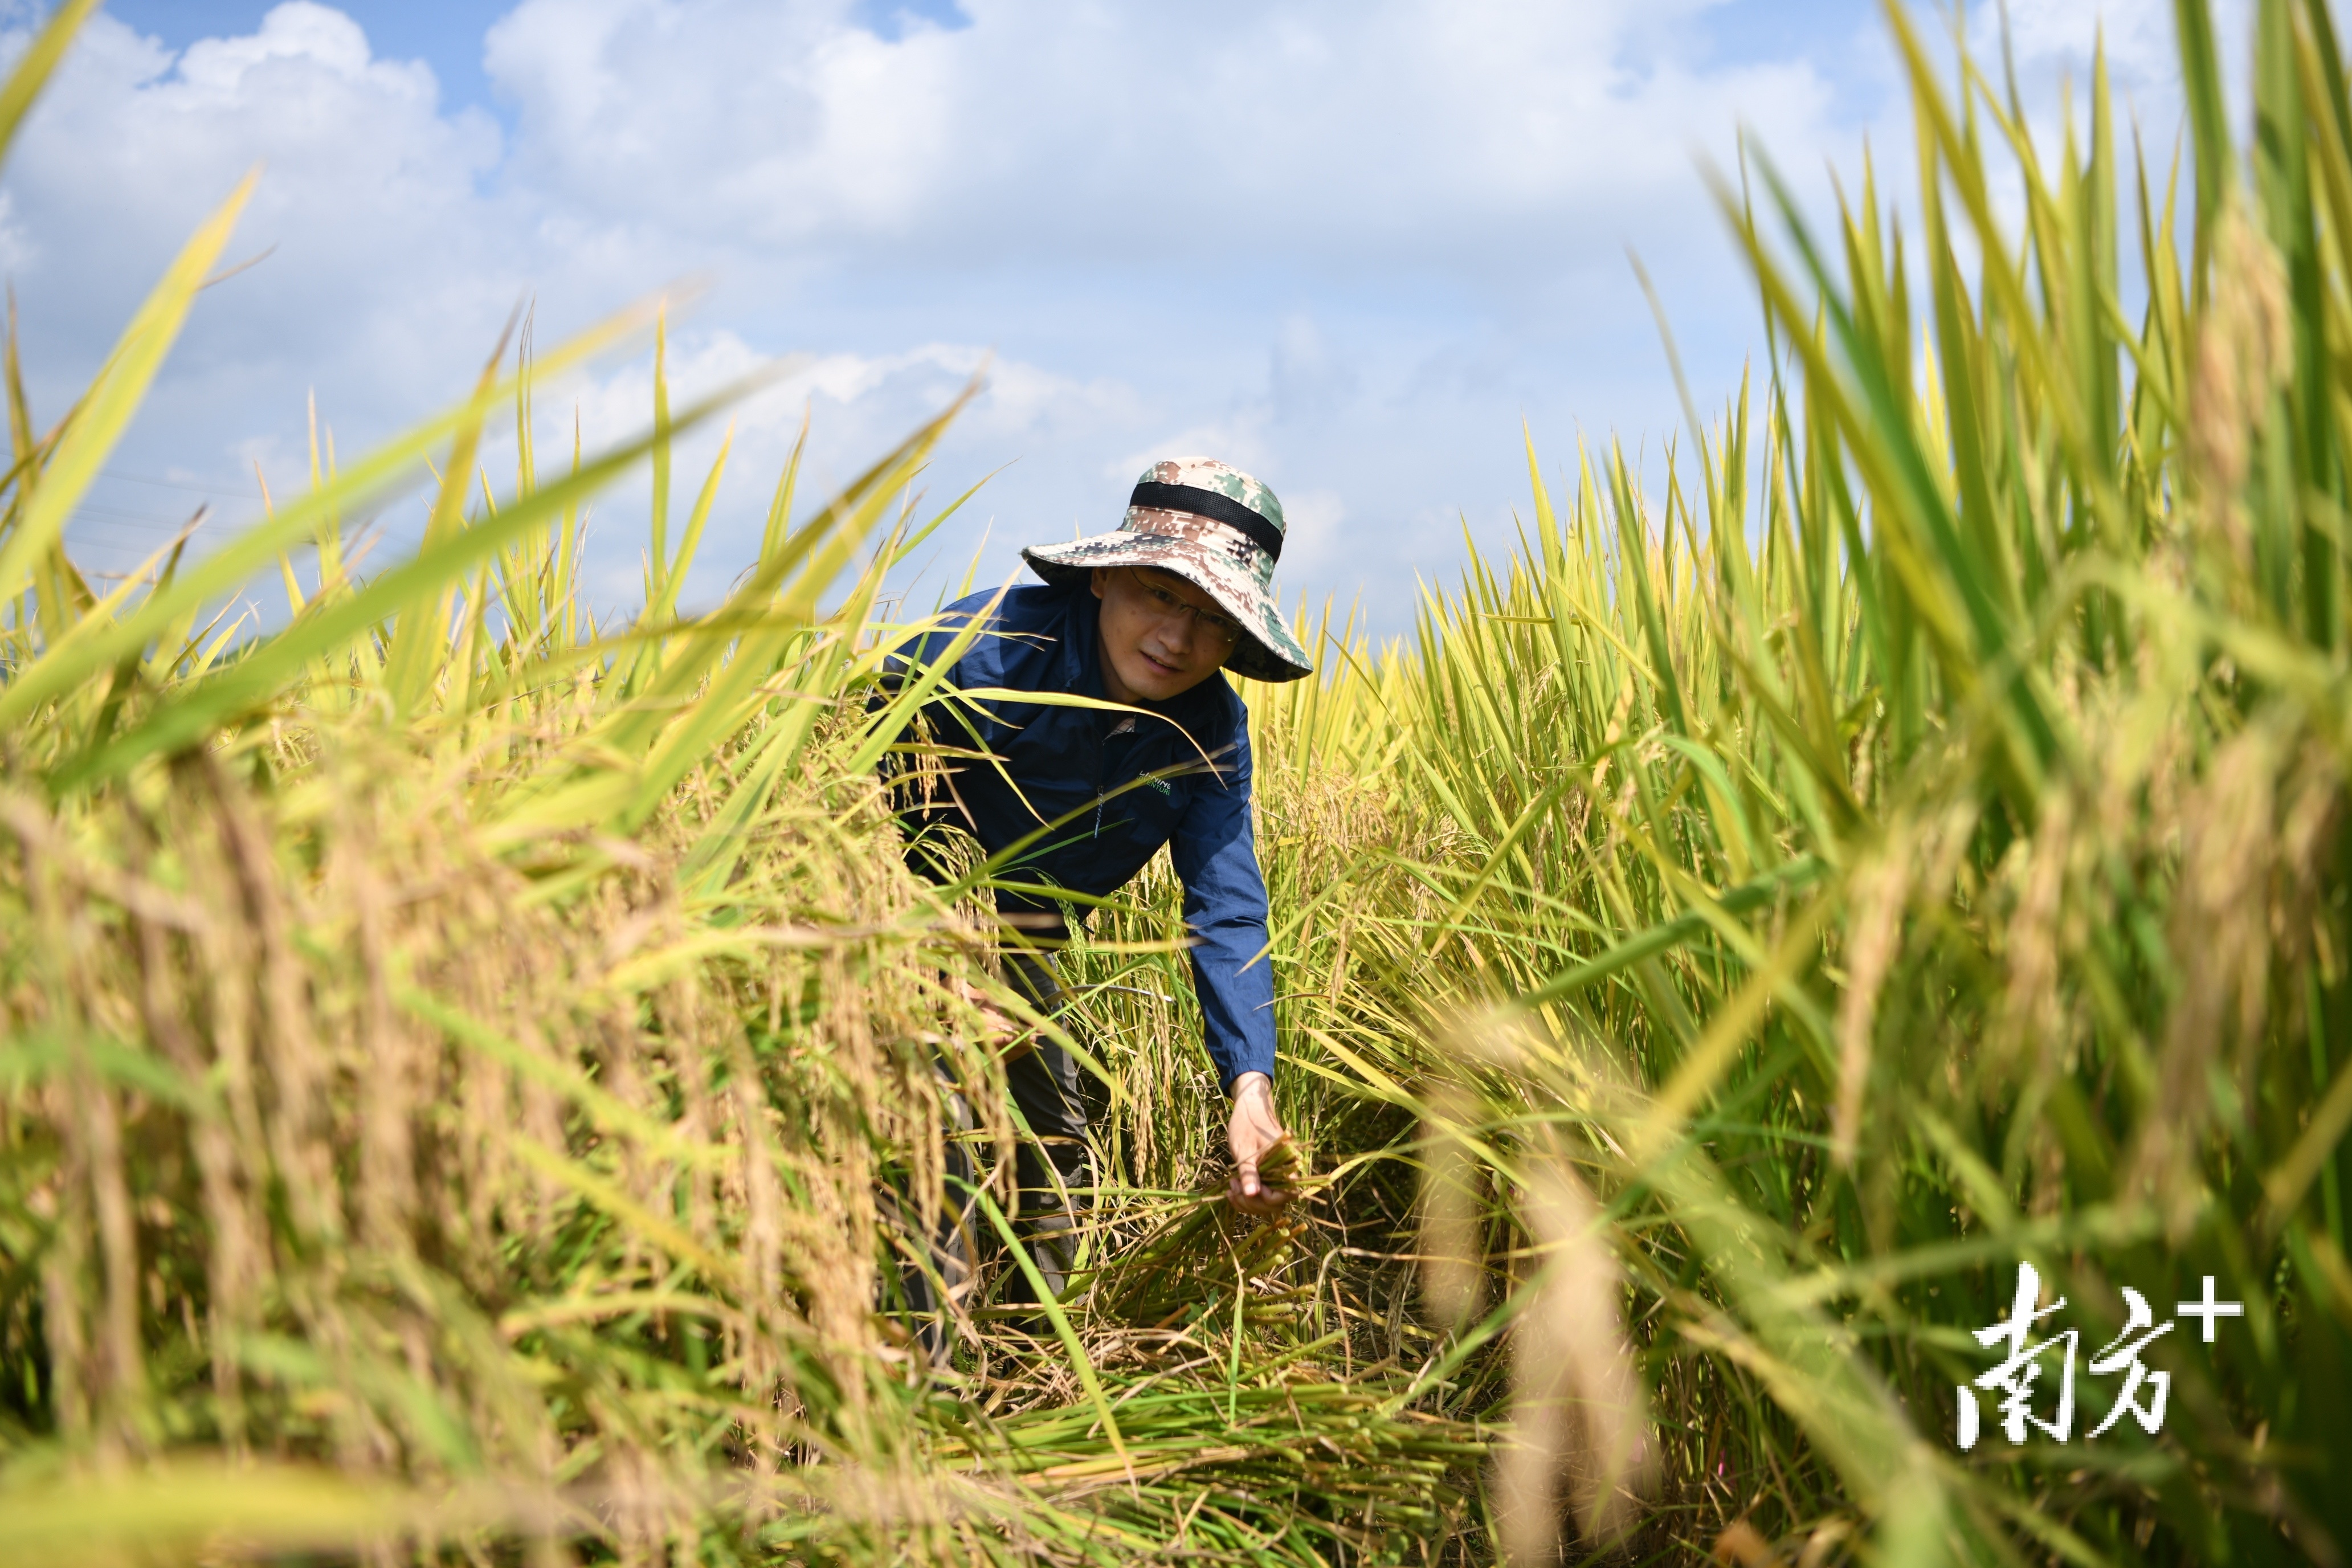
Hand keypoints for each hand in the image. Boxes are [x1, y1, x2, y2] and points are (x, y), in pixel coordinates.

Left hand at [1226, 1072, 1290, 1216]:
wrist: (1249, 1107)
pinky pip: (1261, 1192)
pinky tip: (1233, 1189)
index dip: (1268, 1198)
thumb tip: (1252, 1194)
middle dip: (1254, 1202)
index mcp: (1288, 1162)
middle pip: (1277, 1201)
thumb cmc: (1247, 1123)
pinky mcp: (1268, 1174)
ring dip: (1249, 1201)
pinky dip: (1247, 1196)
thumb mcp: (1244, 1149)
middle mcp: (1287, 1170)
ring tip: (1231, 1188)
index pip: (1287, 1193)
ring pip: (1268, 1200)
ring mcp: (1277, 1173)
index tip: (1249, 1190)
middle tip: (1233, 1189)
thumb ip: (1250, 1172)